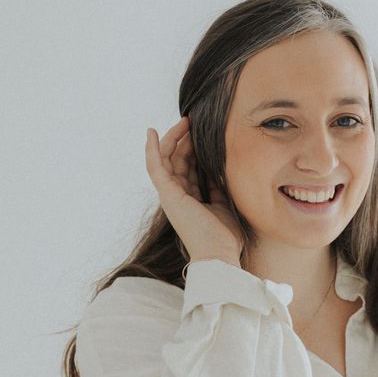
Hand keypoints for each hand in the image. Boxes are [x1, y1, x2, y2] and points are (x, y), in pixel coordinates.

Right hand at [145, 116, 244, 263]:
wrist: (219, 255)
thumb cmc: (224, 238)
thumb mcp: (225, 205)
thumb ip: (219, 188)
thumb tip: (220, 171)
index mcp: (191, 199)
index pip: (189, 168)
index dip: (194, 149)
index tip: (203, 133)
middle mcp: (178, 196)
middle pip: (177, 160)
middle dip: (185, 139)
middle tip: (194, 120)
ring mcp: (171, 195)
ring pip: (167, 159)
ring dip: (174, 138)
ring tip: (184, 121)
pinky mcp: (168, 195)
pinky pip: (155, 168)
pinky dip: (152, 150)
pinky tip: (152, 133)